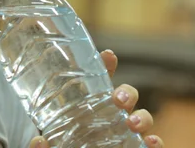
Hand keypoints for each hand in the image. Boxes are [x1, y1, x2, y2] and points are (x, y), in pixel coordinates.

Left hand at [29, 50, 163, 147]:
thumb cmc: (62, 143)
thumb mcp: (51, 139)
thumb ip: (41, 143)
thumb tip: (38, 141)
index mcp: (89, 106)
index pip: (99, 81)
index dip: (106, 65)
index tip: (108, 55)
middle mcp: (110, 117)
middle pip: (125, 97)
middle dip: (127, 94)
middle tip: (118, 100)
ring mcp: (123, 133)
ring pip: (142, 118)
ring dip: (142, 117)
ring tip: (133, 123)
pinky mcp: (132, 146)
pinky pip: (148, 145)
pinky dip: (156, 143)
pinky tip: (152, 142)